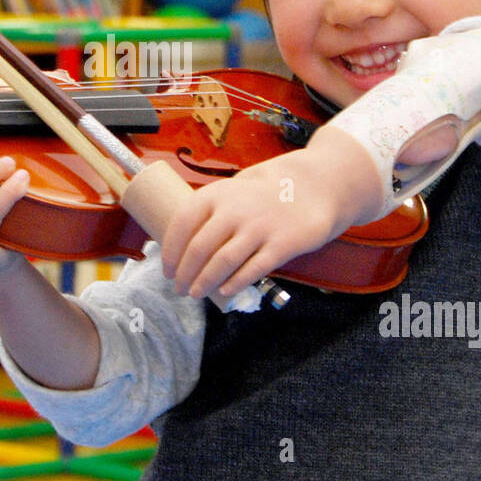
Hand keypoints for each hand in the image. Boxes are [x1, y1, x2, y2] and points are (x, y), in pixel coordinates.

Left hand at [159, 127, 383, 299]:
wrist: (313, 186)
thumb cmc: (265, 193)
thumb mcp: (233, 191)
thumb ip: (210, 212)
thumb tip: (181, 244)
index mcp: (217, 194)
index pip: (182, 223)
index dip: (171, 251)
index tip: (167, 270)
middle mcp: (235, 209)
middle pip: (199, 248)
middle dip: (185, 273)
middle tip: (179, 289)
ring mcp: (259, 227)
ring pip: (223, 261)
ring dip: (204, 281)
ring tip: (196, 293)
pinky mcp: (282, 244)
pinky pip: (253, 269)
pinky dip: (235, 283)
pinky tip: (225, 292)